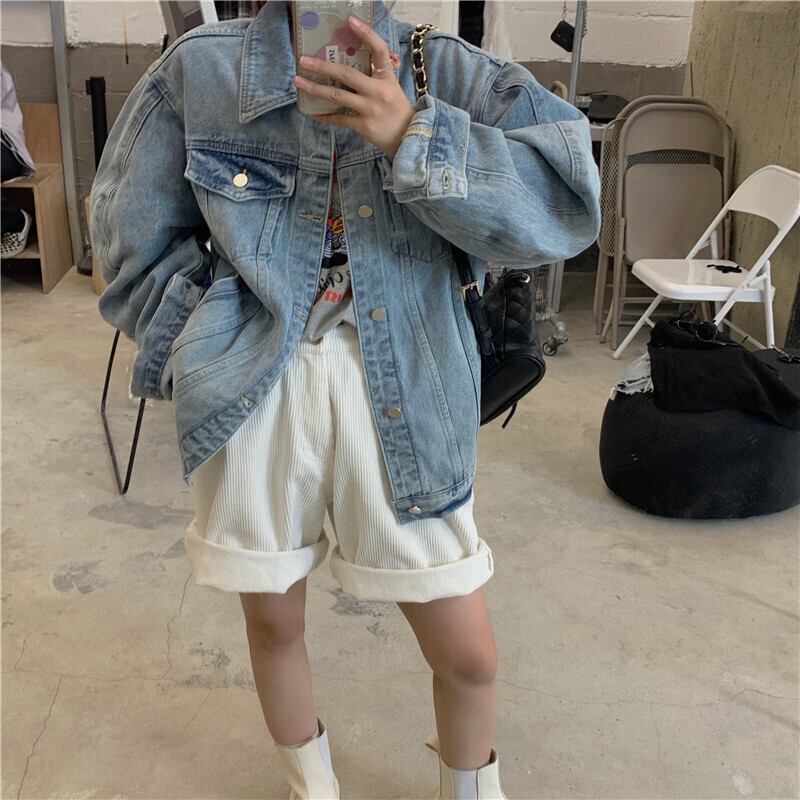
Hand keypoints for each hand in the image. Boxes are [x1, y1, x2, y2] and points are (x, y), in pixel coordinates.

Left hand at [293, 15, 414, 160]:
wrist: (408, 137)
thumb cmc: (396, 109)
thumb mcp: (392, 87)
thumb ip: (376, 74)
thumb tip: (354, 60)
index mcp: (387, 77)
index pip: (378, 50)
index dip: (366, 33)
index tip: (350, 21)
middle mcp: (378, 91)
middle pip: (347, 74)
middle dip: (322, 66)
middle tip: (304, 60)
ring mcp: (370, 109)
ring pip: (337, 96)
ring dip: (315, 89)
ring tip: (299, 82)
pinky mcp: (364, 126)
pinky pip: (339, 119)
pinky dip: (325, 117)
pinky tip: (313, 113)